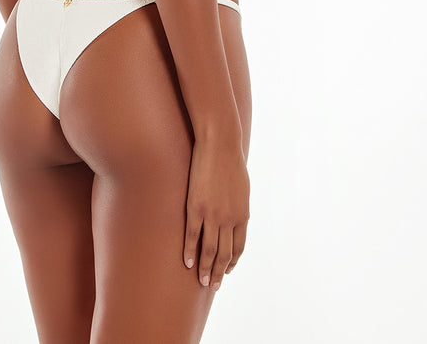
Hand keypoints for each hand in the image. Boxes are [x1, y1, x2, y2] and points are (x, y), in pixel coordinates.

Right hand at [183, 137, 249, 290]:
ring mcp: (213, 214)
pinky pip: (193, 235)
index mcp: (242, 215)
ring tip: (202, 281)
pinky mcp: (196, 207)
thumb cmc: (231, 161)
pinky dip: (190, 251)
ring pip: (209, 250)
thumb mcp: (242, 187)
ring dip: (206, 269)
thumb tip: (236, 212)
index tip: (227, 270)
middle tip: (214, 286)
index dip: (232, 261)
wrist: (220, 144)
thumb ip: (238, 204)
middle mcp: (229, 219)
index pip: (238, 246)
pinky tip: (188, 262)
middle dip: (220, 272)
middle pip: (225, 253)